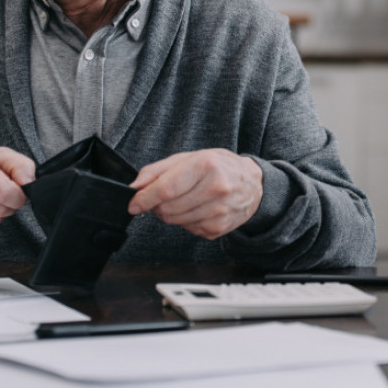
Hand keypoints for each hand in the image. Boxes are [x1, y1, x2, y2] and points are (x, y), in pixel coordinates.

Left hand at [128, 150, 262, 239]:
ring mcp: (219, 212)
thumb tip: (135, 186)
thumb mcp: (189, 157)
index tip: (133, 204)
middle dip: (156, 205)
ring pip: (175, 221)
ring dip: (170, 213)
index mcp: (206, 166)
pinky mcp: (218, 228)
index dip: (144, 199)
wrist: (253, 184)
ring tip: (182, 199)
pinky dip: (185, 221)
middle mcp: (216, 189)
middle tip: (162, 196)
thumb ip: (158, 170)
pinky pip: (187, 229)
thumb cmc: (220, 167)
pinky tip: (196, 208)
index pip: (166, 189)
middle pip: (167, 208)